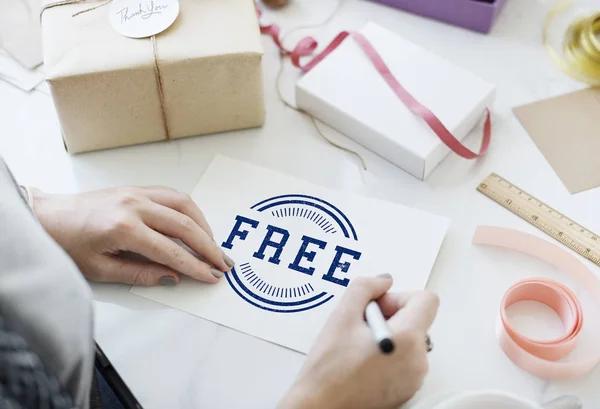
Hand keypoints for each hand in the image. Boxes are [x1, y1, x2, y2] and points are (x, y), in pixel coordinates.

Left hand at [30, 186, 233, 285]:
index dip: (194, 266)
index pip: (170, 251)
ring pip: (183, 204)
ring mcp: (136, 193)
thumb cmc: (67, 243)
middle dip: (208, 246)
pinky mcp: (136, 188)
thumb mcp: (100, 269)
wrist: (46, 217)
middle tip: (223, 263)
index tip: (210, 277)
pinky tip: (195, 224)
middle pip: (184, 225)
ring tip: (212, 245)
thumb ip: (139, 274)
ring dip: (203, 225)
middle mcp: (134, 206)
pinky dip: (189, 210)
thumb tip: (171, 277)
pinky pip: (171, 195)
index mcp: (124, 228)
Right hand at [278, 275, 438, 408]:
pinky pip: (406, 361)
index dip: (400, 297)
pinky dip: (389, 355)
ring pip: (410, 340)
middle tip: (361, 327)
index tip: (378, 307)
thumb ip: (365, 288)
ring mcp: (414, 378)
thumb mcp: (341, 316)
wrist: (320, 407)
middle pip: (417, 320)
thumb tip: (383, 281)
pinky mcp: (406, 390)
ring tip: (359, 347)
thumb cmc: (328, 369)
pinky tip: (363, 361)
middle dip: (391, 316)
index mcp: (407, 339)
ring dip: (389, 335)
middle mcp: (418, 361)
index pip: (427, 300)